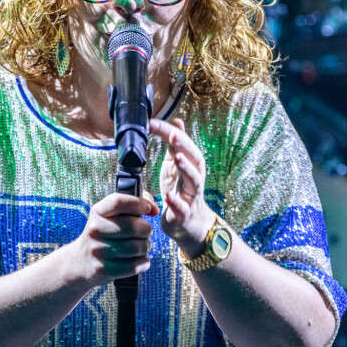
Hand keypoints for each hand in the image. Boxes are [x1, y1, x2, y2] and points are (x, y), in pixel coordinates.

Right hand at [65, 192, 158, 286]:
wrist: (81, 261)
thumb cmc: (105, 233)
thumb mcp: (111, 215)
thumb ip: (134, 203)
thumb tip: (154, 209)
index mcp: (98, 212)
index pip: (119, 202)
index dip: (138, 203)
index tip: (149, 209)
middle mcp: (95, 230)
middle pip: (133, 227)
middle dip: (146, 230)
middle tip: (146, 233)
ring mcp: (97, 250)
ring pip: (136, 247)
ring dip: (145, 247)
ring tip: (142, 247)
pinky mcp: (103, 269)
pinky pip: (133, 266)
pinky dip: (143, 263)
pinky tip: (142, 260)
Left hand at [149, 117, 215, 257]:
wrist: (190, 225)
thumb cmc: (181, 192)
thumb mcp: (177, 166)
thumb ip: (177, 145)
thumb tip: (177, 121)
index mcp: (191, 165)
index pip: (182, 144)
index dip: (169, 132)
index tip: (151, 123)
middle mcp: (194, 178)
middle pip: (195, 159)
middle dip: (184, 146)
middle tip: (173, 134)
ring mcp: (191, 196)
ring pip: (194, 181)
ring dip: (186, 168)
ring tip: (176, 157)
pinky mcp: (185, 215)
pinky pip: (182, 208)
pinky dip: (176, 201)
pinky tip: (168, 196)